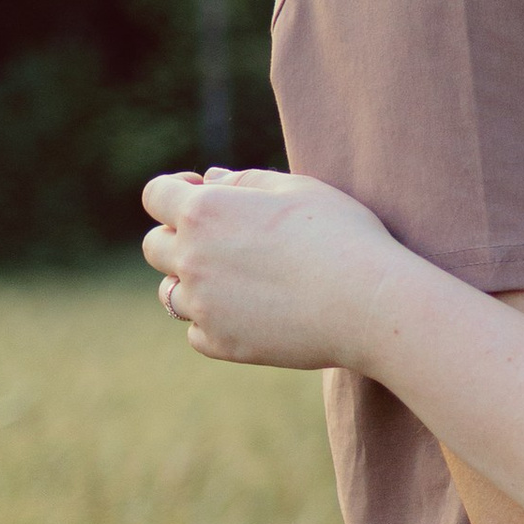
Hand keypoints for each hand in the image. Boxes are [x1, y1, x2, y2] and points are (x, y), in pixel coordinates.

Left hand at [139, 168, 405, 372]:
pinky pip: (196, 331)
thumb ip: (245, 182)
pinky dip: (214, 322)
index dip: (174, 192)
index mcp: (205, 211)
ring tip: (240, 281)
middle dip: (178, 238)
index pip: (155, 195)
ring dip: (193, 283)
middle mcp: (192, 259)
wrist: (369, 305)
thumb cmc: (342, 236)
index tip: (201, 196)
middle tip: (224, 242)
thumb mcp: (298, 190)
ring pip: (171, 293)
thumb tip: (209, 180)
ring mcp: (202, 306)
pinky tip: (252, 312)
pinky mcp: (220, 344)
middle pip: (154, 246)